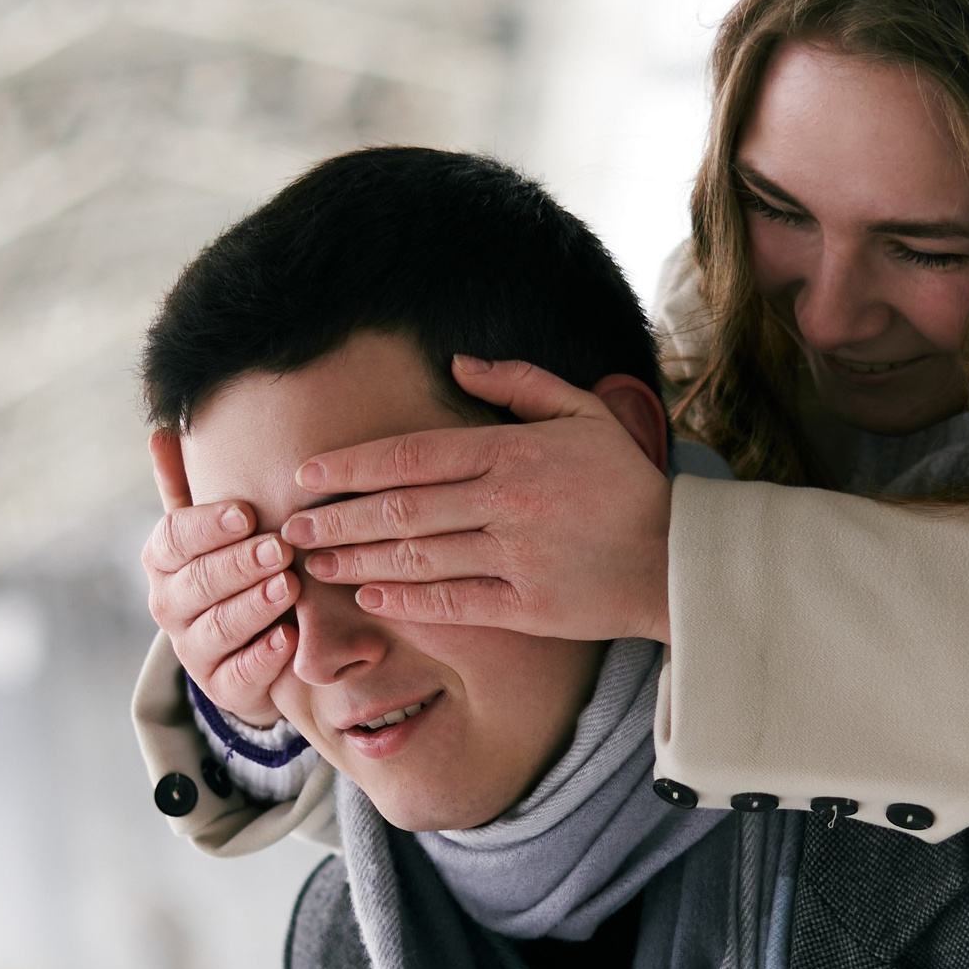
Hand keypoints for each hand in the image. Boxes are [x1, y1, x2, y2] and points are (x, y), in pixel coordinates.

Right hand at [141, 431, 294, 726]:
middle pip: (197, 583)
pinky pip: (238, 674)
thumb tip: (163, 428)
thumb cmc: (232, 569)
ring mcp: (193, 649)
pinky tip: (289, 638)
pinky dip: (263, 656)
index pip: (174, 538)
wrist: (245, 646)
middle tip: (280, 547)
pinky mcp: (220, 687)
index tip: (245, 512)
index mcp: (163, 560)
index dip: (207, 526)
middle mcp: (169, 604)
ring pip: (217, 628)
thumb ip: (188, 485)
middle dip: (239, 565)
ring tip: (290, 586)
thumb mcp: (212, 528)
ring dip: (254, 606)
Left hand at [281, 357, 672, 642]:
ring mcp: (516, 556)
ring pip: (417, 558)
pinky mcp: (527, 606)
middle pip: (402, 509)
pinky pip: (452, 603)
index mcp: (514, 451)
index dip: (353, 465)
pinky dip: (406, 601)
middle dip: (337, 519)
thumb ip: (521, 383)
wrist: (678, 557)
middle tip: (290, 530)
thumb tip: (457, 361)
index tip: (308, 473)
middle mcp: (509, 501)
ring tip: (315, 565)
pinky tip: (370, 596)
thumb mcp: (583, 414)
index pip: (413, 455)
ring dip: (358, 561)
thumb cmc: (625, 483)